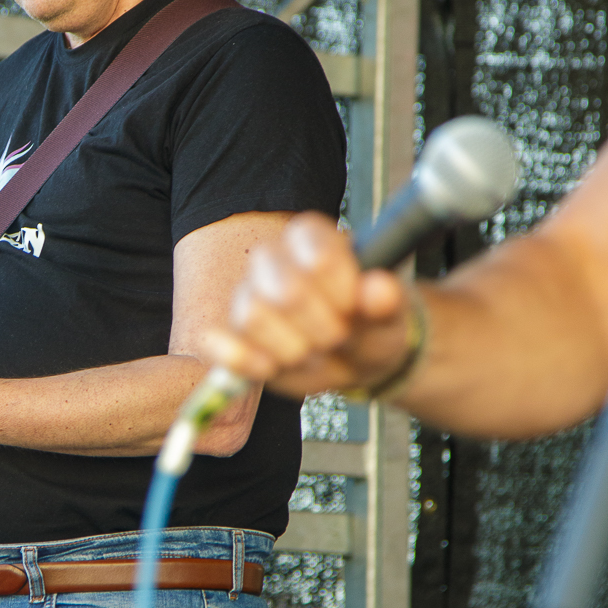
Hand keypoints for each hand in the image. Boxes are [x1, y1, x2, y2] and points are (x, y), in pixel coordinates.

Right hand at [203, 213, 414, 399]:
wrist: (354, 357)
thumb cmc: (370, 325)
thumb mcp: (390, 316)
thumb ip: (387, 303)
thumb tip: (381, 288)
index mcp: (313, 239)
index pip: (318, 258)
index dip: (340, 292)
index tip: (354, 309)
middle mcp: (273, 260)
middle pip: (285, 291)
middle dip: (321, 328)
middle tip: (339, 338)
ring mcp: (247, 296)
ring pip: (251, 317)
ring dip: (292, 349)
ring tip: (314, 354)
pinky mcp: (231, 335)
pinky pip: (217, 343)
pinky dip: (244, 361)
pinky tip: (271, 368)